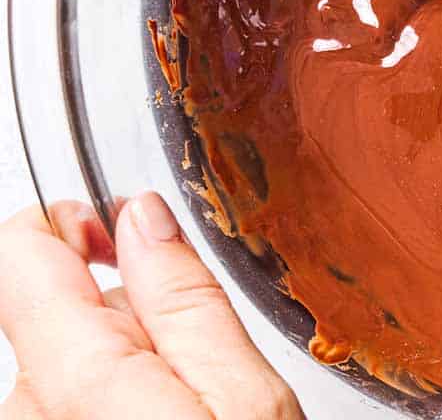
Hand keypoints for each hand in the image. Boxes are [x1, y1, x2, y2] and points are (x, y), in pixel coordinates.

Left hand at [0, 192, 302, 418]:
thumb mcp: (247, 398)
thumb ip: (189, 301)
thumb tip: (144, 214)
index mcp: (74, 378)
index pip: (21, 249)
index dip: (78, 221)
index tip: (130, 229)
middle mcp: (29, 409)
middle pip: (62, 307)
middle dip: (135, 312)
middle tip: (207, 357)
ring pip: (75, 357)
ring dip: (133, 363)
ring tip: (198, 406)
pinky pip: (73, 400)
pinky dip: (122, 399)